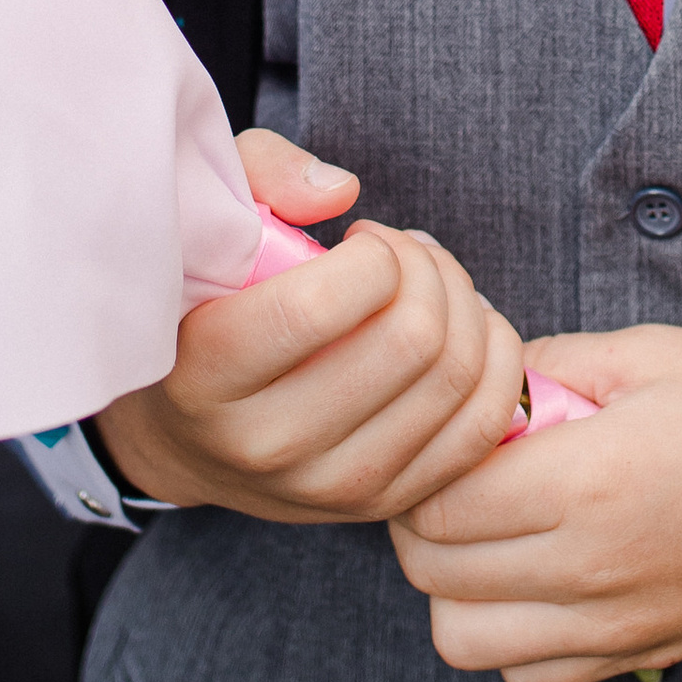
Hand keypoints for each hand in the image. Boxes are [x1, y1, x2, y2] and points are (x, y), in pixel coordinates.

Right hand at [97, 130, 528, 524]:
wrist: (184, 439)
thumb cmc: (200, 308)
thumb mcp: (204, 221)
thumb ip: (262, 175)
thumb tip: (342, 193)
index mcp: (206, 375)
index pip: (323, 306)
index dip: (372, 253)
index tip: (360, 239)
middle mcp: (267, 445)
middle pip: (411, 341)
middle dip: (429, 269)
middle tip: (403, 255)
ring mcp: (329, 488)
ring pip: (457, 380)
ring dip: (467, 305)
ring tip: (429, 285)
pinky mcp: (380, 505)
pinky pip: (482, 428)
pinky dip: (496, 360)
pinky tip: (465, 326)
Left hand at [390, 325, 681, 681]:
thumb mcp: (652, 352)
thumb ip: (550, 365)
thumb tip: (478, 384)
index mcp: (589, 480)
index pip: (436, 502)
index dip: (427, 460)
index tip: (459, 430)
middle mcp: (591, 568)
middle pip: (433, 573)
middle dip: (426, 519)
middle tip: (467, 473)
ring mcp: (616, 627)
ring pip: (464, 642)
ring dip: (457, 586)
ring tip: (496, 530)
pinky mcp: (641, 657)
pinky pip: (529, 677)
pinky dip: (511, 636)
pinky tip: (542, 576)